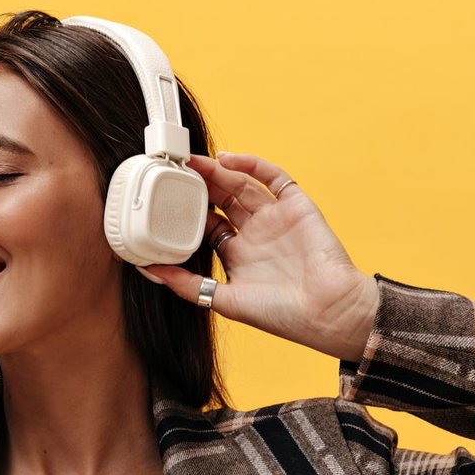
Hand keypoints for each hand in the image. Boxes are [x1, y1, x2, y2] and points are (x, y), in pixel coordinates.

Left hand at [139, 151, 378, 361]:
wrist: (329, 311)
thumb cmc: (281, 314)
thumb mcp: (222, 300)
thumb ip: (185, 284)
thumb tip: (146, 269)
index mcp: (238, 256)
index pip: (207, 225)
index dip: (186, 211)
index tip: (162, 198)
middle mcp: (256, 234)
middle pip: (221, 200)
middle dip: (198, 186)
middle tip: (173, 170)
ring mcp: (276, 218)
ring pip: (241, 185)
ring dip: (217, 172)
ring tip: (192, 162)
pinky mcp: (296, 206)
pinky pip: (273, 177)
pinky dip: (251, 164)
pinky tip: (227, 159)